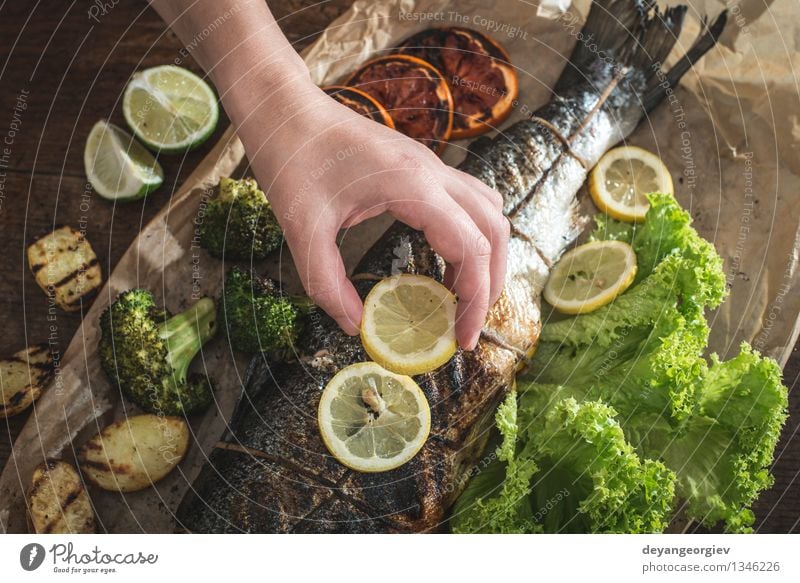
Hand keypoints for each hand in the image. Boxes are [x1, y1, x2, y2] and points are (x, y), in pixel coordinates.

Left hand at [231, 79, 508, 349]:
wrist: (284, 108)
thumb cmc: (290, 160)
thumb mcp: (302, 231)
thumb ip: (327, 285)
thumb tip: (354, 326)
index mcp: (413, 186)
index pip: (471, 248)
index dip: (475, 299)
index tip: (462, 338)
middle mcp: (433, 172)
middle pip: (494, 230)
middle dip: (491, 283)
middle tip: (466, 324)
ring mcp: (430, 164)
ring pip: (488, 210)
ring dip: (486, 255)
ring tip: (462, 296)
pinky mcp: (420, 165)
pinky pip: (467, 200)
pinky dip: (471, 234)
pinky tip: (445, 260)